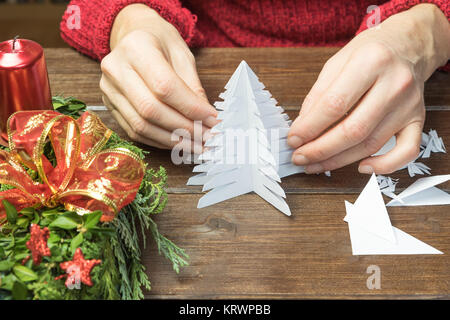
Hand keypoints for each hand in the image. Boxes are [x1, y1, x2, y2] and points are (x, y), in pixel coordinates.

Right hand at [100, 4, 216, 150]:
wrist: (133, 37)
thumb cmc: (160, 42)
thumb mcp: (183, 54)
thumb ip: (193, 86)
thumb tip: (207, 118)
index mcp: (136, 47)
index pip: (164, 86)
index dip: (190, 108)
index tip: (212, 119)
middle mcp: (116, 68)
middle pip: (150, 109)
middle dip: (183, 128)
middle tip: (207, 137)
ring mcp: (109, 89)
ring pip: (141, 125)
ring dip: (173, 140)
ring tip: (197, 145)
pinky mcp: (110, 105)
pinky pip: (134, 131)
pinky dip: (159, 141)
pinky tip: (179, 142)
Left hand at [288, 4, 449, 173]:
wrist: (409, 44)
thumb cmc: (369, 52)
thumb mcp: (336, 62)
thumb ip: (318, 95)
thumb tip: (302, 128)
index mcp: (371, 62)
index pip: (334, 104)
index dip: (309, 127)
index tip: (293, 140)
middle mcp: (395, 84)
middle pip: (353, 130)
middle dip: (320, 150)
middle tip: (300, 157)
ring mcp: (409, 104)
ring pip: (371, 144)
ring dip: (339, 160)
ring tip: (315, 165)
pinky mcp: (418, 119)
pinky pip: (406, 151)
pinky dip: (384, 165)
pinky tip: (361, 167)